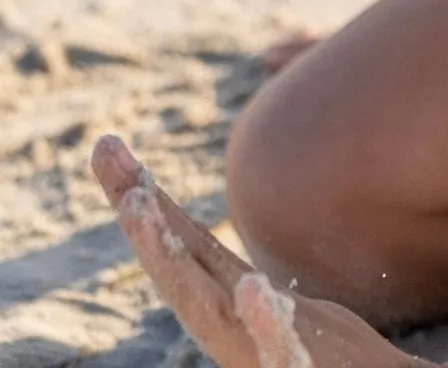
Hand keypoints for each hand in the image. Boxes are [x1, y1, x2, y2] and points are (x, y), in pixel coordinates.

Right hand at [91, 136, 417, 367]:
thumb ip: (269, 304)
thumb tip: (245, 269)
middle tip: (104, 149)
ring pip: (209, 308)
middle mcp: (235, 330)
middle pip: (180, 265)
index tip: (109, 146)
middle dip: (139, 212)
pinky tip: (252, 287)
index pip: (185, 245)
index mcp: (235, 308)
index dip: (146, 201)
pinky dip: (265, 323)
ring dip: (169, 257)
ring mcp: (261, 355)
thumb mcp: (298, 325)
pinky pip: (284, 350)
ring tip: (138, 201)